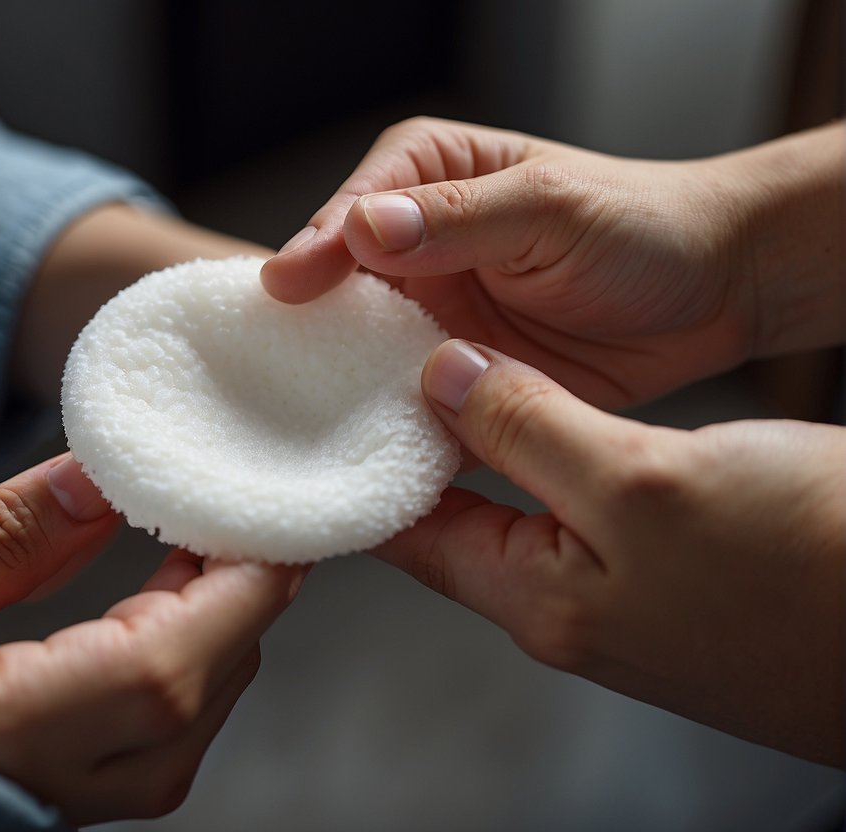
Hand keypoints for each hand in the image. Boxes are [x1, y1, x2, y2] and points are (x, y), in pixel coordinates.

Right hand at [0, 454, 303, 823]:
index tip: (267, 521)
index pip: (165, 670)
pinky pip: (130, 757)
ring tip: (195, 552)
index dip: (238, 591)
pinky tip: (149, 616)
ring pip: (169, 746)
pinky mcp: (11, 803)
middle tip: (232, 515)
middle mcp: (20, 796)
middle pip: (185, 709)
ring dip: (207, 646)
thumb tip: (102, 482)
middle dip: (236, 608)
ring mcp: (21, 813)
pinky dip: (165, 680)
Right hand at [262, 118, 844, 409]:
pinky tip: (372, 457)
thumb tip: (364, 228)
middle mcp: (413, 252)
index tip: (288, 291)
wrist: (717, 292)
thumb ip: (457, 220)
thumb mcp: (550, 207)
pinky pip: (409, 412)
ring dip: (340, 392)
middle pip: (334, 295)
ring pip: (360, 360)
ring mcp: (430, 322)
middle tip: (273, 372)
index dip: (315, 251)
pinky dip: (392, 434)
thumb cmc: (642, 224)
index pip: (348, 214)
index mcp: (424, 180)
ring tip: (308, 426)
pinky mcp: (458, 381)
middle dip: (307, 334)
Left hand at [377, 339, 843, 764]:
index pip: (410, 535)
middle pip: (458, 522)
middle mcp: (568, 604)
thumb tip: (443, 380)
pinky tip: (543, 404)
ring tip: (440, 370)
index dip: (360, 472)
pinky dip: (551, 448)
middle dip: (414, 449)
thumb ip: (528, 431)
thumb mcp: (639, 481)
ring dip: (485, 440)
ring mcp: (623, 591)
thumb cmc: (797, 556)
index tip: (320, 408)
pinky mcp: (674, 567)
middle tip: (369, 373)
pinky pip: (582, 503)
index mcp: (538, 598)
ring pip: (521, 505)